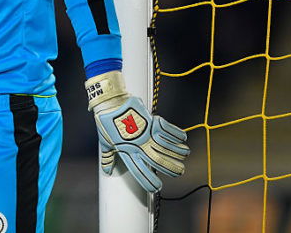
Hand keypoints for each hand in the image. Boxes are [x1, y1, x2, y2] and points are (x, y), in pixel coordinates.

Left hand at [86, 71, 188, 192]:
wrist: (110, 101)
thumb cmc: (105, 121)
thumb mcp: (105, 141)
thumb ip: (108, 158)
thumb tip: (107, 171)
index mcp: (127, 151)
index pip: (139, 171)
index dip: (149, 181)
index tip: (156, 188)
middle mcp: (140, 144)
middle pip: (158, 161)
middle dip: (171, 168)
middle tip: (179, 172)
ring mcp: (147, 132)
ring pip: (167, 146)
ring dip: (178, 152)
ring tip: (185, 156)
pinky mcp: (152, 120)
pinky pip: (168, 129)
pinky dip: (177, 134)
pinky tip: (183, 139)